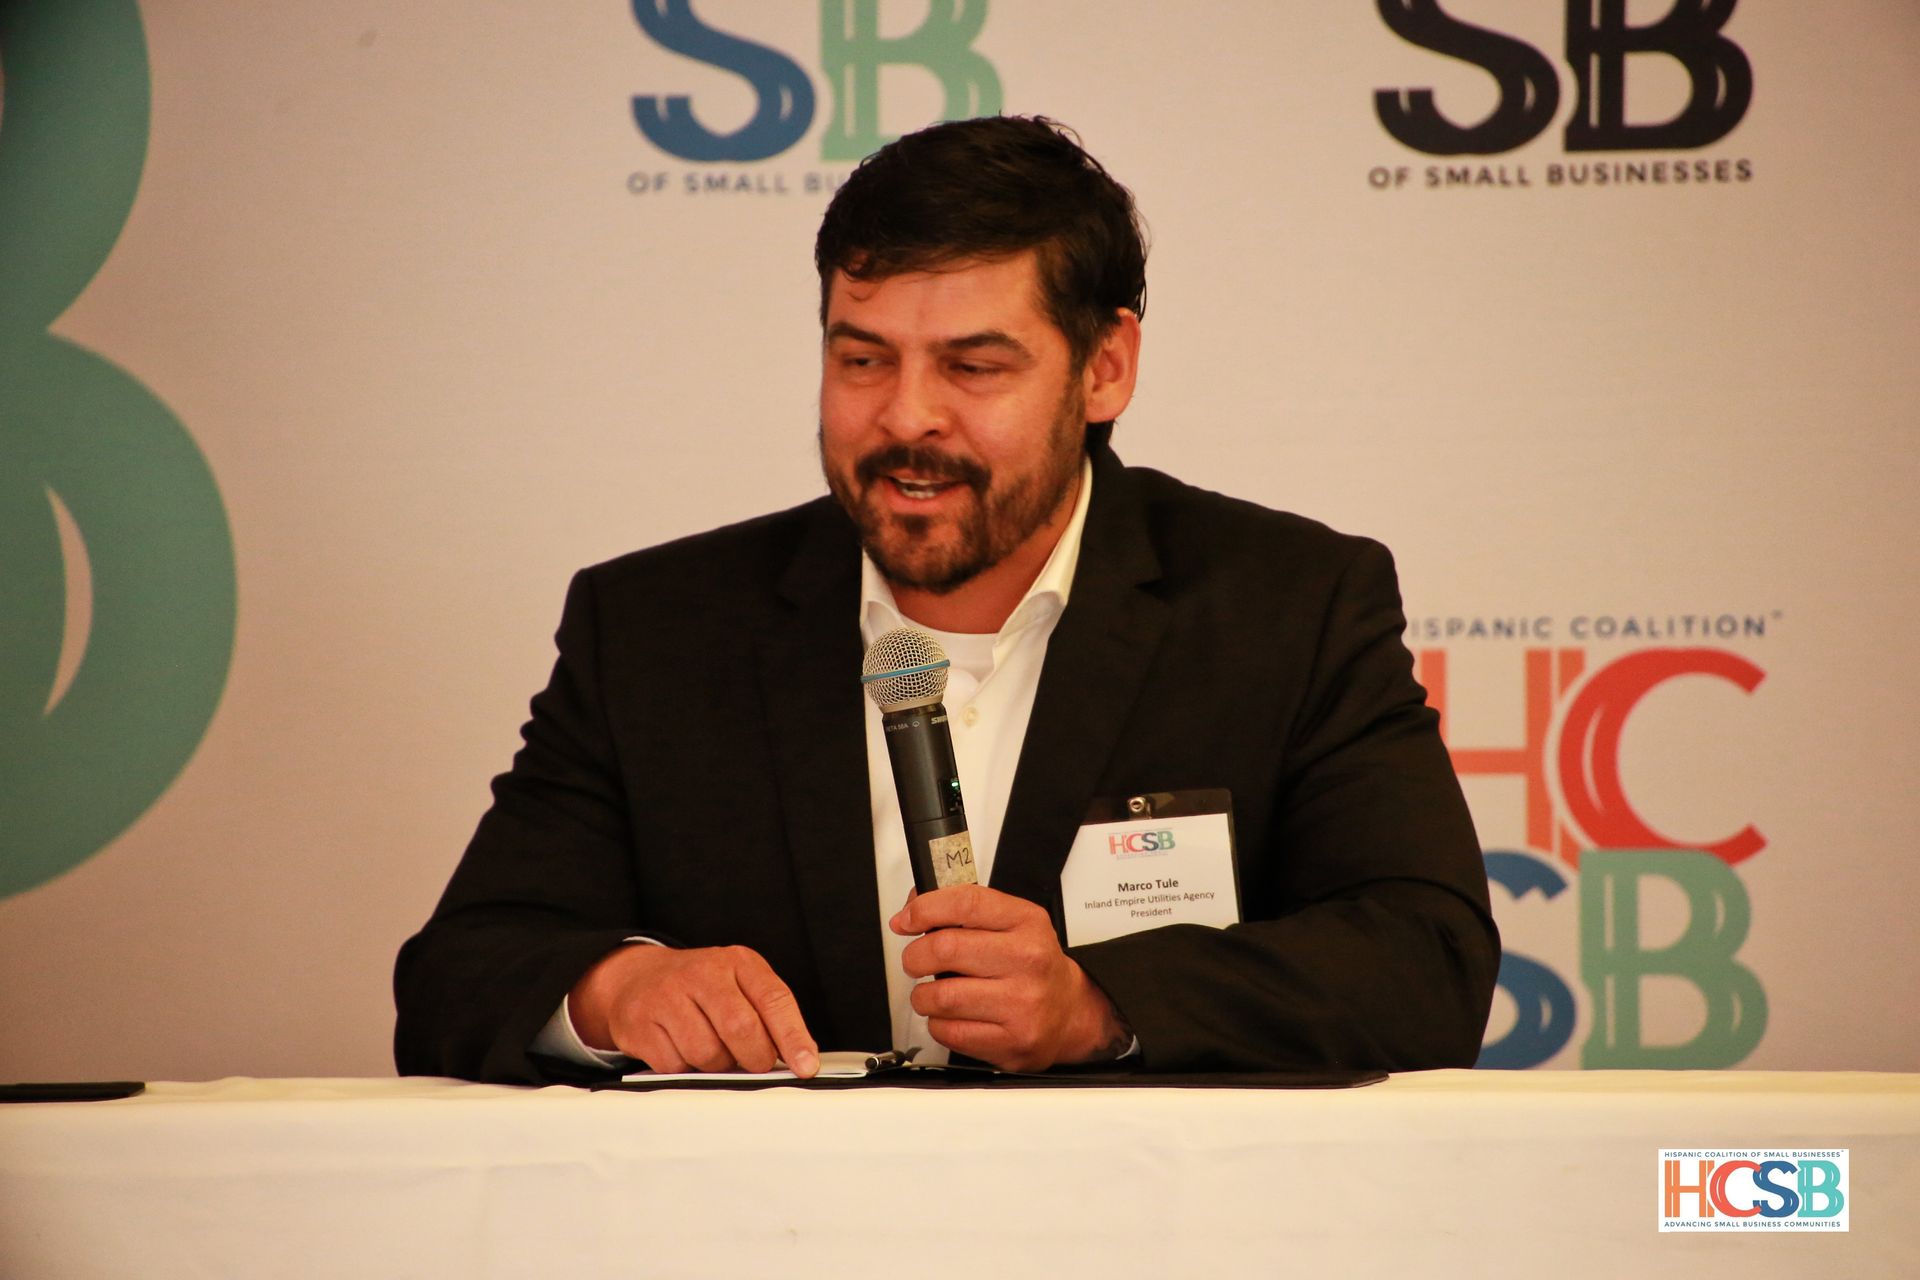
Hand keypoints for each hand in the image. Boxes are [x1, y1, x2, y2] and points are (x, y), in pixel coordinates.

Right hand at [567, 944, 818, 1076]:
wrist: (639, 978)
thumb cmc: (701, 987)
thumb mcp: (740, 985)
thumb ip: (769, 1015)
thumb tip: (800, 1058)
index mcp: (737, 962)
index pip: (774, 999)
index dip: (793, 1037)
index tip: (806, 1066)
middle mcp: (702, 973)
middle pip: (740, 1029)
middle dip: (755, 1057)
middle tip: (755, 1063)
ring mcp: (667, 996)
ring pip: (707, 1053)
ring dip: (717, 1065)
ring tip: (713, 1049)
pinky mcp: (640, 1024)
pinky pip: (675, 1066)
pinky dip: (685, 1069)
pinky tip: (683, 1050)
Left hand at [891, 885, 1129, 1071]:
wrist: (1070, 1012)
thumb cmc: (1033, 966)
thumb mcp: (1011, 923)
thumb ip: (964, 910)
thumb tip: (912, 909)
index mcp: (1026, 923)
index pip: (965, 903)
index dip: (924, 909)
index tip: (906, 920)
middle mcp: (1027, 961)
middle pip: (944, 949)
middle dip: (915, 956)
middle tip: (916, 960)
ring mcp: (1020, 1004)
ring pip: (940, 996)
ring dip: (923, 995)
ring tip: (933, 993)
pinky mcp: (1010, 1041)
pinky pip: (948, 1031)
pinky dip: (938, 1023)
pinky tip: (951, 1016)